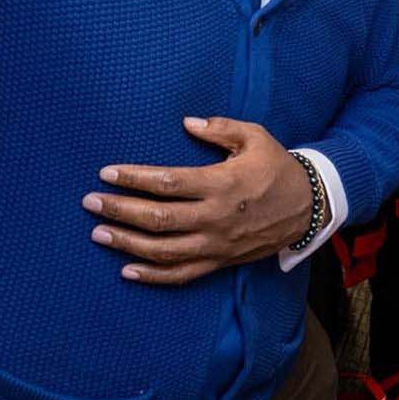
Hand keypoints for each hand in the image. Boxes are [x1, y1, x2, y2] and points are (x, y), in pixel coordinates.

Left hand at [83, 117, 319, 284]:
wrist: (309, 206)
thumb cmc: (277, 167)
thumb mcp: (256, 138)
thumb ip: (221, 128)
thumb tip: (187, 123)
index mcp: (222, 184)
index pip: (167, 182)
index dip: (133, 178)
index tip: (107, 173)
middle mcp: (216, 217)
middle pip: (157, 217)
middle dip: (119, 210)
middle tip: (90, 202)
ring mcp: (217, 244)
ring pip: (163, 250)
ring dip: (126, 243)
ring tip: (99, 233)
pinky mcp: (220, 261)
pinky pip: (182, 275)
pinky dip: (152, 276)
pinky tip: (127, 271)